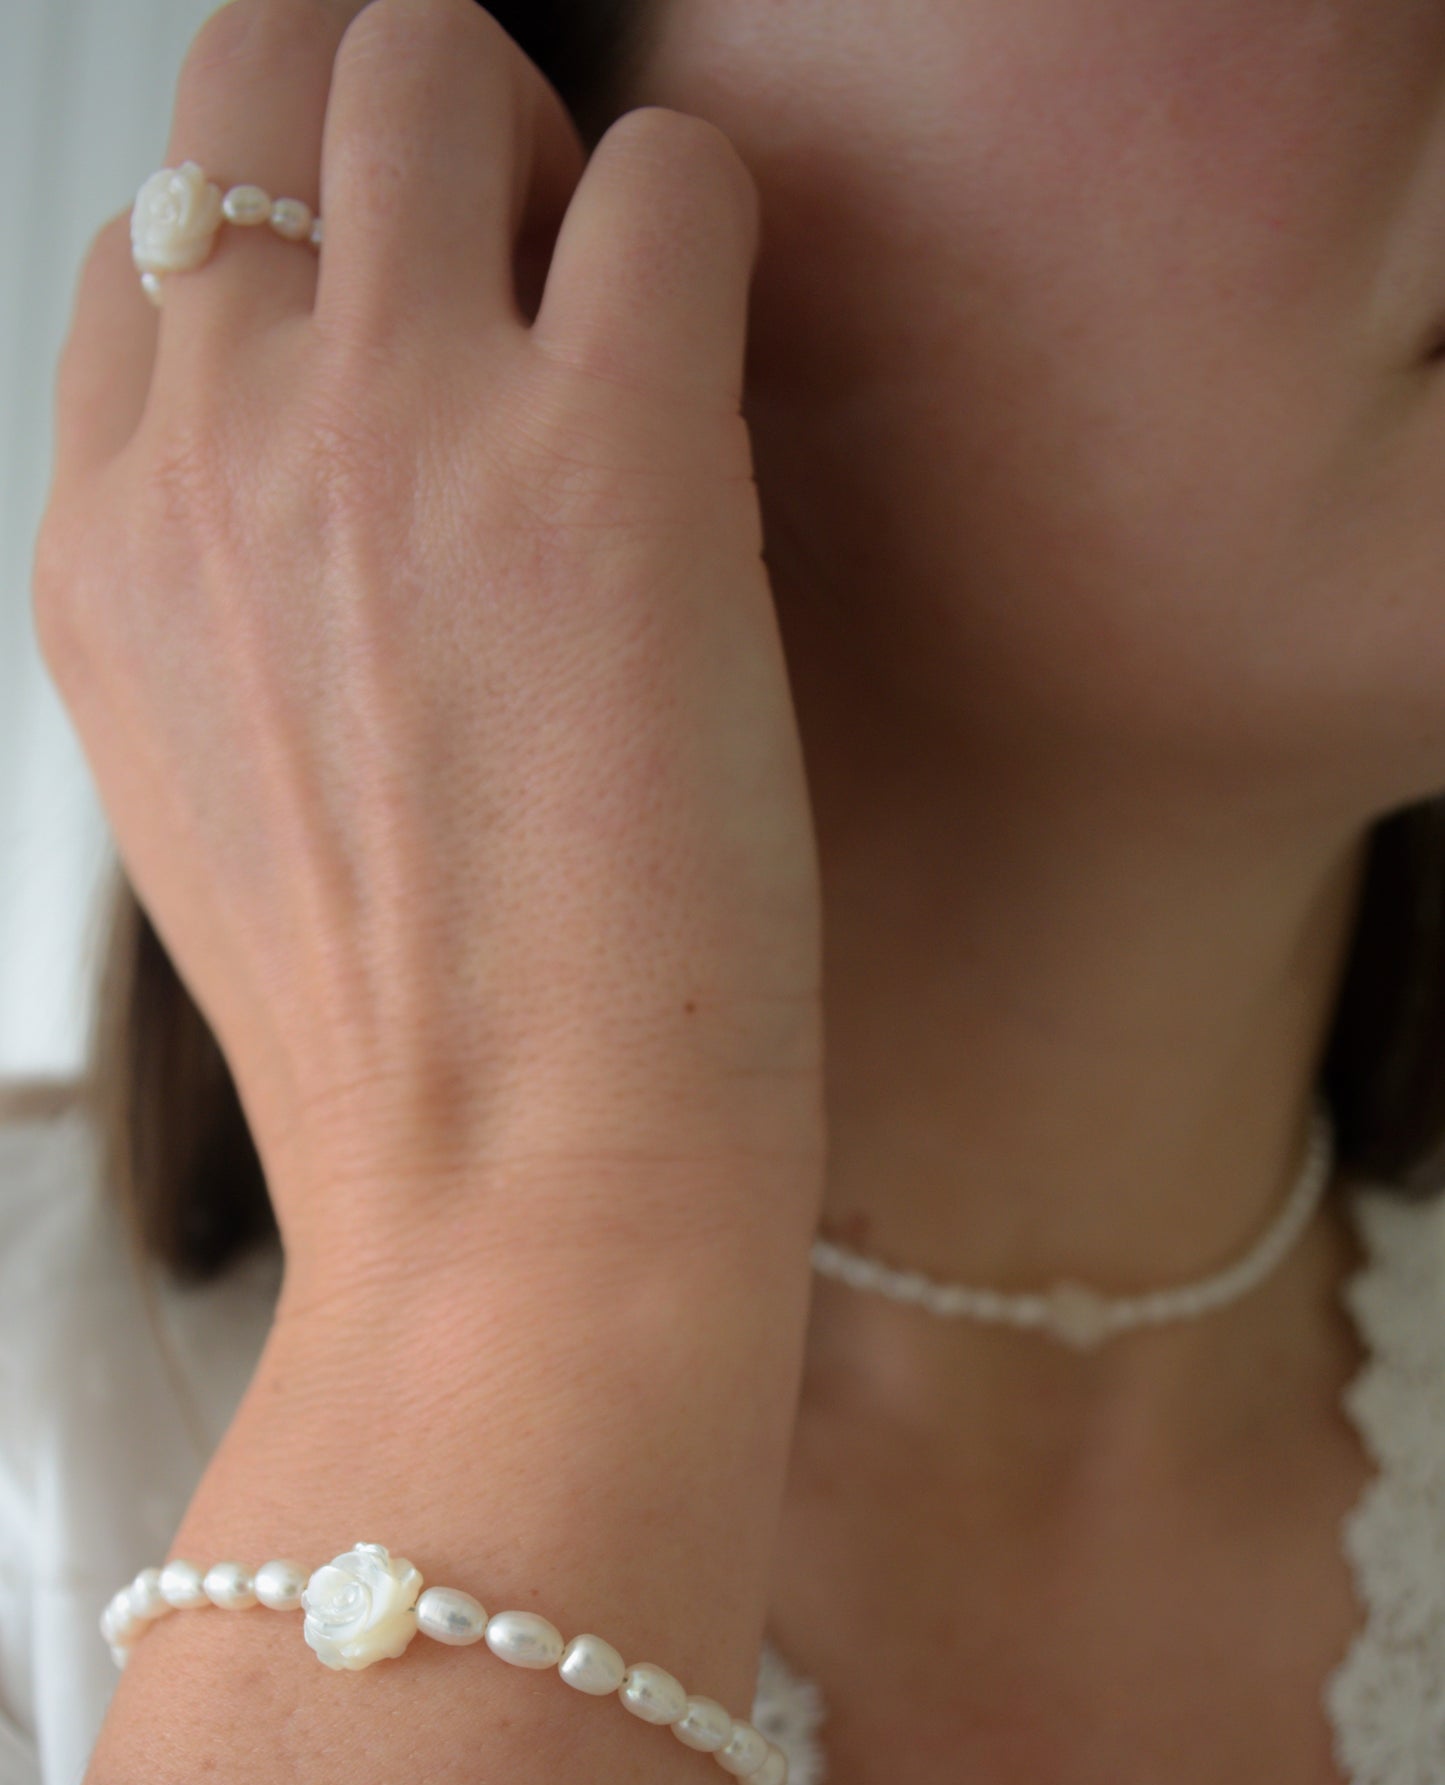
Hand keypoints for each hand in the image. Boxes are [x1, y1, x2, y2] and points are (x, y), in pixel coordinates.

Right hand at [32, 0, 825, 1307]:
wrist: (514, 1219)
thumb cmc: (409, 1057)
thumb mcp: (218, 807)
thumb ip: (225, 600)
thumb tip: (333, 465)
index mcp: (105, 543)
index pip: (154, 239)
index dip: (300, 250)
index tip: (414, 351)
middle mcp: (212, 449)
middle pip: (261, 71)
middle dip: (407, 130)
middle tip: (527, 293)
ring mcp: (388, 433)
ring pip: (431, 55)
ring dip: (553, 155)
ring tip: (627, 343)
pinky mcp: (604, 461)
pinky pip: (671, 175)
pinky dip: (714, 243)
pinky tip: (730, 413)